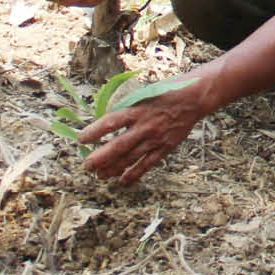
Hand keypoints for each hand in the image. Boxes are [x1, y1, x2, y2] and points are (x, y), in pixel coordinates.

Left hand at [78, 81, 212, 184]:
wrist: (193, 98)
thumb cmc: (165, 93)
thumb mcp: (142, 95)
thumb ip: (127, 109)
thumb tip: (106, 123)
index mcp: (137, 109)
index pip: (111, 122)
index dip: (94, 132)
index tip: (81, 139)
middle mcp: (145, 126)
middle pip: (119, 145)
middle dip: (100, 157)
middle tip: (87, 165)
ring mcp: (155, 138)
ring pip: (131, 158)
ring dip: (113, 168)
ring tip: (99, 175)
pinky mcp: (165, 147)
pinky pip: (148, 164)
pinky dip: (134, 174)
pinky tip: (122, 181)